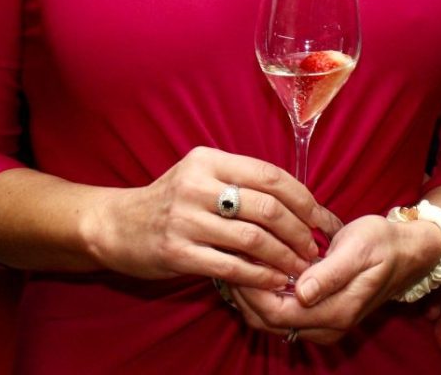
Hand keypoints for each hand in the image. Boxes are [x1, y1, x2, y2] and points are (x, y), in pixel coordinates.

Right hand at [87, 146, 338, 289]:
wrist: (117, 224)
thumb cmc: (170, 202)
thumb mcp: (200, 176)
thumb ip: (240, 182)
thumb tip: (297, 201)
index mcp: (207, 160)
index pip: (269, 174)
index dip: (304, 198)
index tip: (323, 218)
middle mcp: (197, 184)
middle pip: (267, 207)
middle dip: (300, 232)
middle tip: (314, 249)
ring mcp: (186, 219)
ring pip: (254, 239)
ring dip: (285, 258)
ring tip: (300, 269)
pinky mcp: (178, 252)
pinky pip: (233, 266)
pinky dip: (261, 276)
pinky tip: (274, 281)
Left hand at [229, 212, 440, 343]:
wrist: (406, 252)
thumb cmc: (381, 244)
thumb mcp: (357, 251)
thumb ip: (330, 274)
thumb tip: (302, 292)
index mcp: (335, 313)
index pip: (276, 313)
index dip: (250, 289)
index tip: (236, 258)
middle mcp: (326, 326)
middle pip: (267, 321)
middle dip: (243, 291)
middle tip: (229, 255)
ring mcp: (320, 323)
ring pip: (269, 319)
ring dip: (250, 291)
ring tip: (238, 256)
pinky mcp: (317, 313)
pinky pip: (279, 311)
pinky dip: (262, 292)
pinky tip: (256, 263)